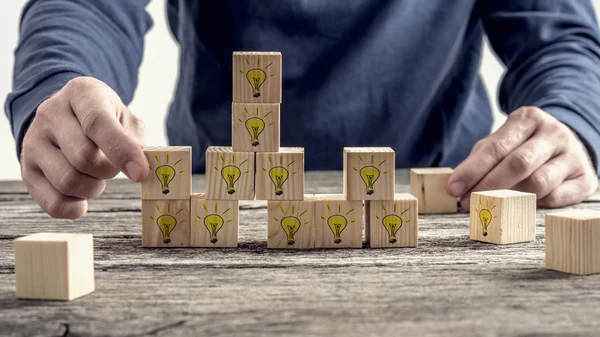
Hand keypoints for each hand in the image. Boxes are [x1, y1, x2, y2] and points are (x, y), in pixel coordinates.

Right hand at [21, 77, 148, 218]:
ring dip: (93, 188)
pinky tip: (83, 196)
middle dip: (108, 170)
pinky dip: (75, 207)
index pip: (97, 123)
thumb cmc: (107, 120)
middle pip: (83, 157)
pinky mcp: (27, 169)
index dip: (122, 151)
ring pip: (68, 181)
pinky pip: (53, 203)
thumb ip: (137, 141)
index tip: (141, 174)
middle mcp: (50, 112)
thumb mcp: (126, 119)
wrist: (69, 117)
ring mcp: (33, 141)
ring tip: (96, 176)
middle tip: (112, 166)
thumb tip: (141, 168)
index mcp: (81, 93)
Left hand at [447, 106, 597, 209]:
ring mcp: (574, 155)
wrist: (568, 144)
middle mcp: (554, 133)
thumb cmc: (523, 146)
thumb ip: (479, 160)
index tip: (453, 189)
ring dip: (510, 199)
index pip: (496, 147)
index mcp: (528, 119)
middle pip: (518, 164)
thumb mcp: (501, 142)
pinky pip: (556, 198)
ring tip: (492, 207)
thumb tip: (455, 186)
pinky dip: (534, 206)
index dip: (472, 170)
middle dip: (488, 187)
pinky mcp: (586, 178)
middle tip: (468, 204)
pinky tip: (520, 206)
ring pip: (538, 184)